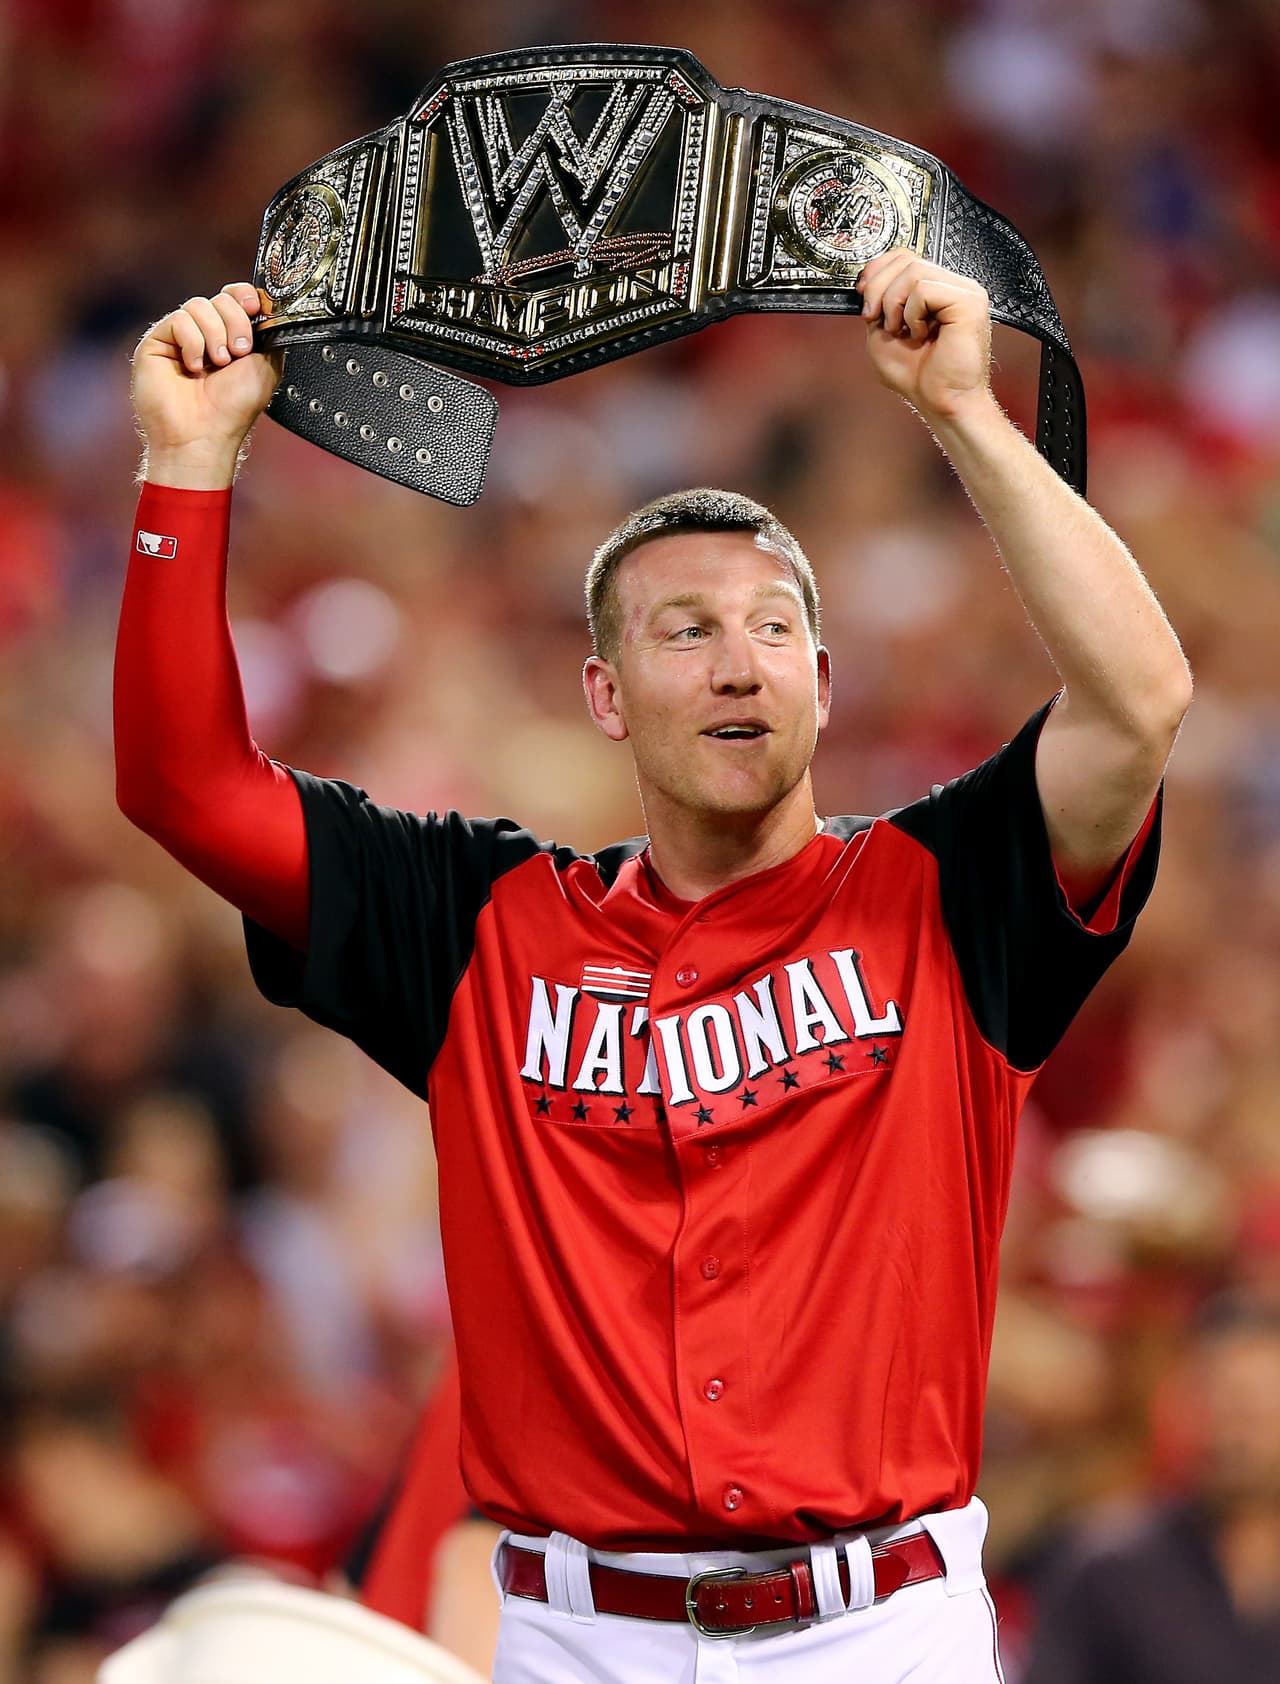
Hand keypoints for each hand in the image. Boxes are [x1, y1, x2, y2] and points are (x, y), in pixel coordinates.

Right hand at [131, 283, 283, 486]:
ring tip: (217, 364)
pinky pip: (179, 319)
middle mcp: (206, 334)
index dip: (245, 296)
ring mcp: (180, 337)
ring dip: (215, 334)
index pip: (236, 297)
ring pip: (198, 305)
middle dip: (235, 322)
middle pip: (221, 298)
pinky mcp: (157, 341)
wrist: (204, 433)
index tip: (255, 308)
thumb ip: (268, 333)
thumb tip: (266, 306)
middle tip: (238, 353)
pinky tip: (194, 367)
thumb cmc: (233, 408)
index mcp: (232, 337)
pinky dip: (193, 342)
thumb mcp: (266, 367)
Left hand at [857, 249, 993, 422]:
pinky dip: (912, 314)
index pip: (905, 256)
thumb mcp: (882, 333)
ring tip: (902, 331)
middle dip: (879, 289)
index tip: (863, 295)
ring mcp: (965, 291)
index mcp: (936, 290)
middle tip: (876, 319)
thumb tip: (866, 281)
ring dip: (894, 304)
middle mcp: (953, 286)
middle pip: (906, 259)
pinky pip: (925, 289)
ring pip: (914, 271)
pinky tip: (920, 335)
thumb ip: (877, 304)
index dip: (878, 270)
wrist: (940, 402)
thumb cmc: (919, 376)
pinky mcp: (969, 302)